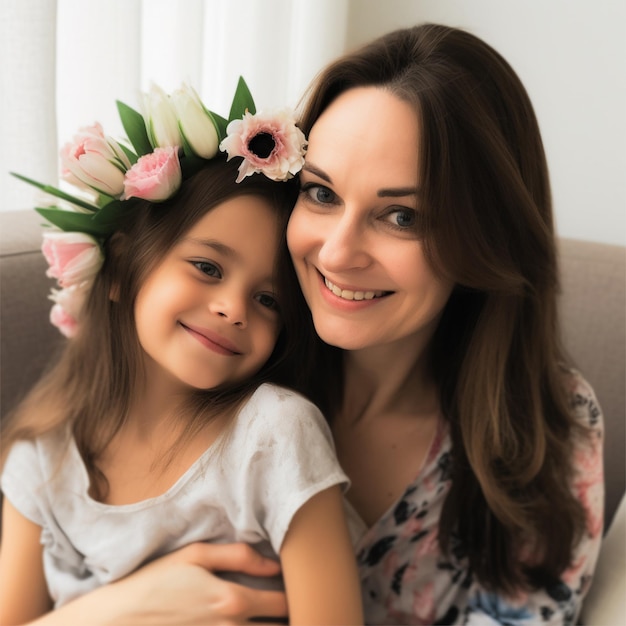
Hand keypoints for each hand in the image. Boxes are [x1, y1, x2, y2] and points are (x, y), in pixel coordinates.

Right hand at [31, 543, 287, 624]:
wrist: (115, 619)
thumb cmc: (155, 581)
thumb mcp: (195, 555)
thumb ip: (239, 556)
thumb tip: (275, 563)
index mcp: (232, 600)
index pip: (284, 604)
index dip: (299, 597)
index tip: (304, 590)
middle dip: (292, 619)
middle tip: (300, 610)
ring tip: (281, 619)